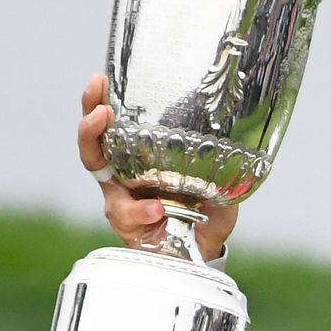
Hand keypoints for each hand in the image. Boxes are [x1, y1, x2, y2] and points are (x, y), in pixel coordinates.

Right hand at [77, 75, 237, 262]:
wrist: (203, 251)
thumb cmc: (205, 211)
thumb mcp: (218, 182)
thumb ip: (224, 163)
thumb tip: (241, 133)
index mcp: (138, 158)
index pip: (113, 125)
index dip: (100, 103)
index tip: (102, 80)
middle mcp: (122, 176)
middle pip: (93, 143)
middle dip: (89, 120)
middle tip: (98, 105)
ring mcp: (120, 200)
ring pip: (99, 173)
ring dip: (99, 147)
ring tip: (110, 134)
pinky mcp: (126, 228)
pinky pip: (126, 216)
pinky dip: (141, 210)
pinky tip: (157, 208)